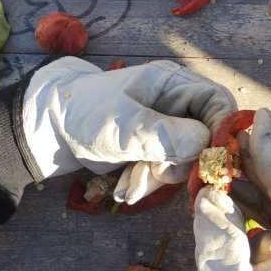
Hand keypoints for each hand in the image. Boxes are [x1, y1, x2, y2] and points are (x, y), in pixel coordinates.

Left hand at [22, 57, 235, 202]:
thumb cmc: (85, 114)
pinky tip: (126, 187)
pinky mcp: (155, 150)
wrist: (49, 131)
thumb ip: (166, 135)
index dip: (220, 131)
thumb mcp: (125, 125)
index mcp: (174, 84)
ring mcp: (167, 128)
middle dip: (182, 164)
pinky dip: (148, 182)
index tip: (208, 161)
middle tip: (156, 176)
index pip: (219, 103)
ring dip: (159, 178)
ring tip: (131, 184)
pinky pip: (167, 171)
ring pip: (186, 160)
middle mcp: (177, 104)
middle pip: (206, 137)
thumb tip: (206, 147)